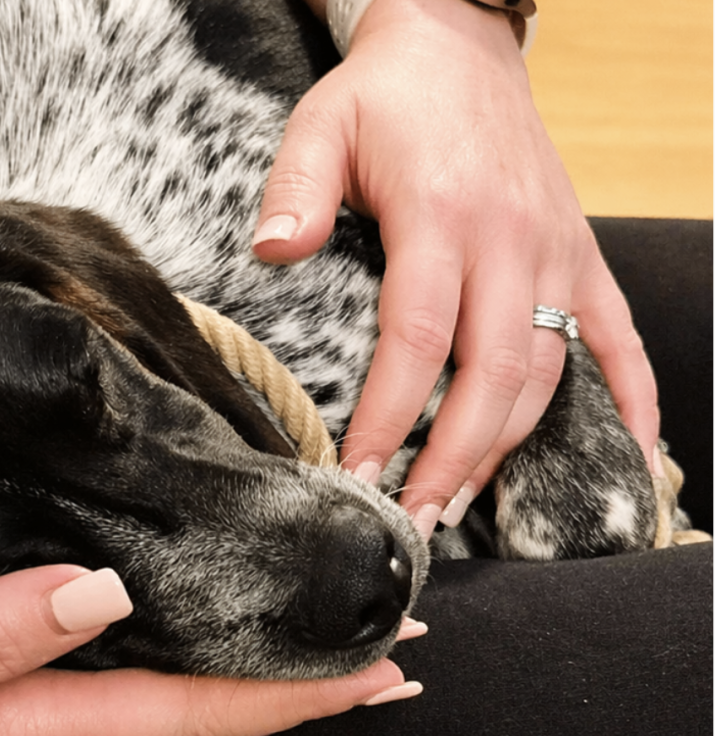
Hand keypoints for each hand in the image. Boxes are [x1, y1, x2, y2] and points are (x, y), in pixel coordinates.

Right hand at [0, 565, 417, 735]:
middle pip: (197, 708)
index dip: (292, 693)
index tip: (383, 667)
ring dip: (244, 668)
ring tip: (316, 637)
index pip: (192, 712)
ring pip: (162, 692)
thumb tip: (97, 592)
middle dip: (293, 682)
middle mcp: (43, 732)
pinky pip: (112, 677)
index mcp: (28, 728)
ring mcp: (20, 721)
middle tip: (386, 642)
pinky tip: (189, 625)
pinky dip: (176, 654)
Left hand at [255, 0, 659, 538]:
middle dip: (453, 456)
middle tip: (415, 518)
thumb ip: (295, 190)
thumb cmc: (384, 97)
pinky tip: (628, 457)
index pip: (418, 338)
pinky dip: (631, 400)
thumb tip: (272, 253)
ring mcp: (556, 252)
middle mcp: (512, 240)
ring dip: (507, 445)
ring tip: (460, 501)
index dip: (391, 416)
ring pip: (547, 369)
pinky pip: (619, 338)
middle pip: (493, 372)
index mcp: (442, 215)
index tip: (361, 474)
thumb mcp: (320, 125)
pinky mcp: (581, 256)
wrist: (458, 49)